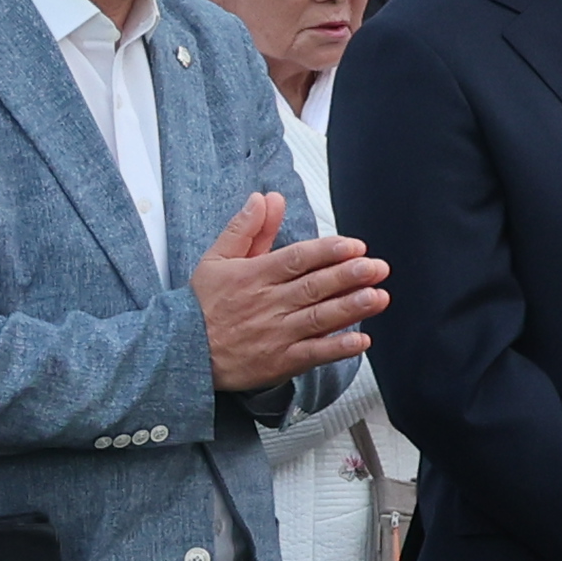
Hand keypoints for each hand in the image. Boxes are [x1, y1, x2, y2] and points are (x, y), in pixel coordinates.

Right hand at [189, 191, 389, 390]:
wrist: (184, 352)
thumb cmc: (203, 305)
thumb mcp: (216, 259)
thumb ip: (246, 228)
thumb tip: (266, 198)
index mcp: (253, 276)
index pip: (296, 259)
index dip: (327, 252)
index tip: (354, 246)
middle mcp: (267, 304)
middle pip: (313, 287)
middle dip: (348, 276)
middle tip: (376, 267)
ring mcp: (275, 334)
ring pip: (318, 318)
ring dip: (350, 308)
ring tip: (377, 297)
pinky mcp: (279, 362)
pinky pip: (313, 355)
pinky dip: (337, 349)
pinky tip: (360, 341)